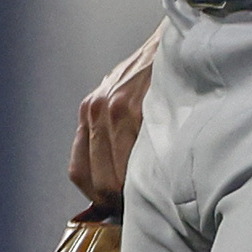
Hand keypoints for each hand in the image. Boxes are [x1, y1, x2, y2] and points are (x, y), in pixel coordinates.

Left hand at [69, 29, 158, 204]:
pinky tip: (159, 178)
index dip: (96, 195)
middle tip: (136, 208)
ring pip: (115, 172)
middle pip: (96, 177)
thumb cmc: (151, 76)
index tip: (113, 206)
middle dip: (115, 200)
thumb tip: (112, 184)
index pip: (79, 171)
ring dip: (131, 191)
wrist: (172, 42)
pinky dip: (145, 173)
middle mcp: (95, 111)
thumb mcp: (120, 100)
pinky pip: (135, 155)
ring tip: (149, 198)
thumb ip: (112, 134)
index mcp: (89, 113)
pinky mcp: (136, 108)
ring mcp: (114, 109)